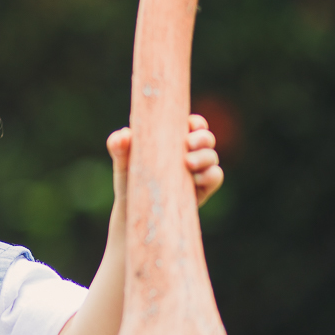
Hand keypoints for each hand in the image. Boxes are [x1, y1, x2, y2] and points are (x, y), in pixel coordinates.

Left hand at [105, 113, 222, 212]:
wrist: (133, 211)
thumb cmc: (129, 179)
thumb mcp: (122, 162)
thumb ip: (118, 146)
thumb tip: (124, 135)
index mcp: (174, 140)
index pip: (192, 125)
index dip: (195, 122)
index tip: (189, 125)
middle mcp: (190, 153)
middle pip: (207, 138)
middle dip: (203, 137)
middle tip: (188, 143)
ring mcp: (198, 171)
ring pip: (212, 157)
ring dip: (205, 156)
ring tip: (188, 162)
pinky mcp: (203, 190)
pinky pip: (215, 177)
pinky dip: (210, 175)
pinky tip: (196, 179)